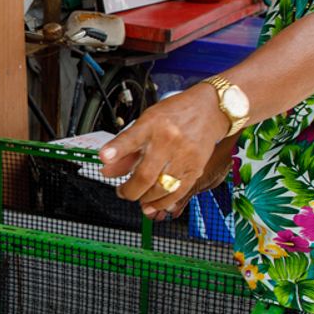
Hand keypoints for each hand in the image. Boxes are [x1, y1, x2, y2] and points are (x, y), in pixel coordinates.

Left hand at [98, 84, 229, 217]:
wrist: (209, 110)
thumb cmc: (175, 115)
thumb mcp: (146, 122)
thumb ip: (127, 147)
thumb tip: (108, 168)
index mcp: (152, 124)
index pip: (130, 138)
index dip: (116, 149)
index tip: (104, 157)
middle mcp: (168, 139)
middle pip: (145, 174)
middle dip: (129, 190)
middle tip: (122, 192)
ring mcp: (184, 155)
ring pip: (161, 188)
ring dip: (145, 198)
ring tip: (138, 196)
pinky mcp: (196, 167)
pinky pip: (178, 192)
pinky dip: (163, 202)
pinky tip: (153, 204)